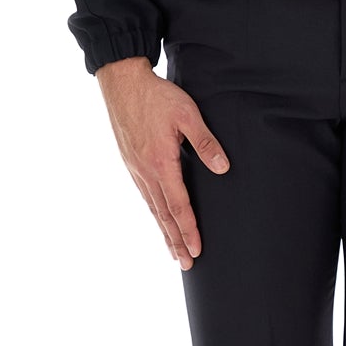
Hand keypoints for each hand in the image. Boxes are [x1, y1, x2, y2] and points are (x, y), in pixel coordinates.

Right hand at [96, 56, 229, 268]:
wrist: (122, 82)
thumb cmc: (157, 96)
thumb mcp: (187, 114)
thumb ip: (205, 142)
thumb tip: (223, 168)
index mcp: (161, 163)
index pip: (178, 205)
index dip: (189, 230)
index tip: (196, 250)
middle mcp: (145, 172)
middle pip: (163, 215)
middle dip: (175, 241)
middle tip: (186, 264)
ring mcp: (135, 168)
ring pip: (152, 208)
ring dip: (164, 232)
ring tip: (173, 251)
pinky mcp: (131, 162)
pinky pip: (145, 195)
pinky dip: (154, 213)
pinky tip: (159, 219)